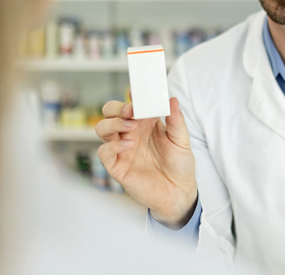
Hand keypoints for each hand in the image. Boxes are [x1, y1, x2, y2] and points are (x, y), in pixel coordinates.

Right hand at [96, 98, 197, 226]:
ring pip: (102, 129)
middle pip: (110, 113)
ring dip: (113, 123)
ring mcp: (122, 149)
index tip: (136, 92)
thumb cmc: (180, 165)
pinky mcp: (117, 166)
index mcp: (145, 124)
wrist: (179, 192)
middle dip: (117, 107)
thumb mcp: (182, 140)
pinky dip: (112, 146)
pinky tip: (128, 145)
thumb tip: (172, 99)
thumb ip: (176, 121)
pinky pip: (104, 152)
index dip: (131, 97)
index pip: (131, 105)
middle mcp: (131, 134)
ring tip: (131, 127)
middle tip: (131, 110)